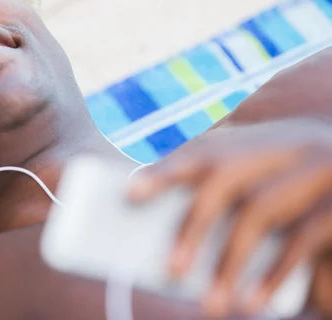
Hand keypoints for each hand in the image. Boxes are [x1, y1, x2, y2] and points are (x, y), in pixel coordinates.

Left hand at [127, 118, 331, 317]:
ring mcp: (315, 169)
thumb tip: (168, 233)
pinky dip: (274, 274)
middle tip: (170, 271)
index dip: (165, 171)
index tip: (130, 194)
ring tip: (209, 305)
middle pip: (225, 180)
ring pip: (259, 213)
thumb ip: (220, 195)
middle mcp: (281, 146)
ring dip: (229, 262)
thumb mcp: (263, 186)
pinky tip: (251, 303)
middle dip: (193, 226)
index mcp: (253, 140)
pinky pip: (302, 240)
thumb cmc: (294, 196)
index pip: (202, 150)